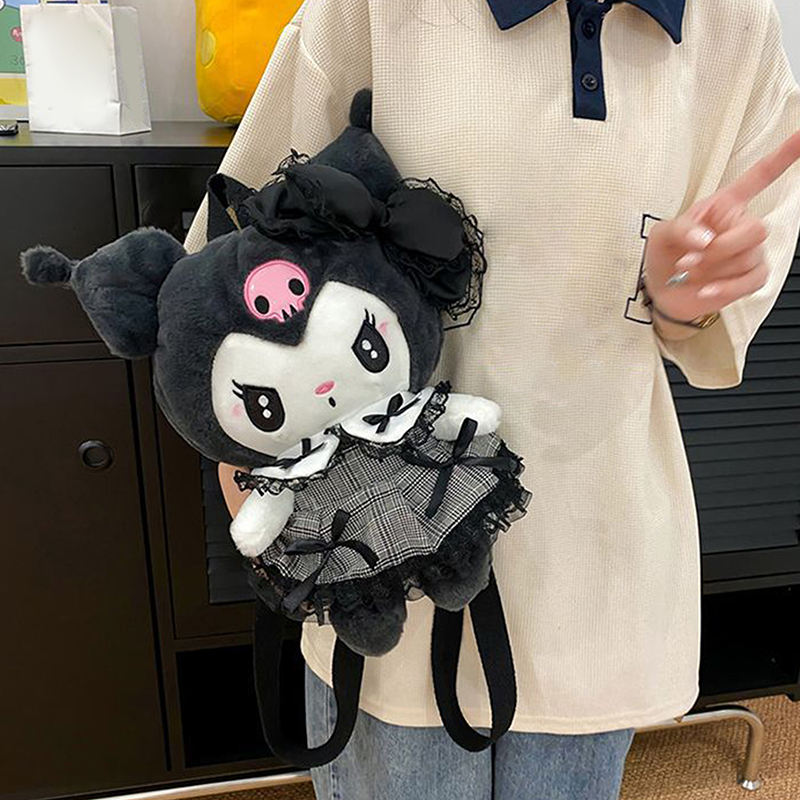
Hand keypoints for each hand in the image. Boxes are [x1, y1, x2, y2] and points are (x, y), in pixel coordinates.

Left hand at [643, 129, 799, 322]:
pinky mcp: (750, 277)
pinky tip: (705, 289)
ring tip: (690, 272)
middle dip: (720, 249)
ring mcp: (750, 252)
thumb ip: (682, 229)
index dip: (783, 156)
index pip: (759, 176)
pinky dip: (724, 288)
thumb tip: (706, 239)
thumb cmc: (666, 255)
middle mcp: (741, 225)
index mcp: (725, 205)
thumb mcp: (663, 234)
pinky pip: (750, 281)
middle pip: (756, 230)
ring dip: (712, 269)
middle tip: (690, 259)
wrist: (663, 290)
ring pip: (748, 258)